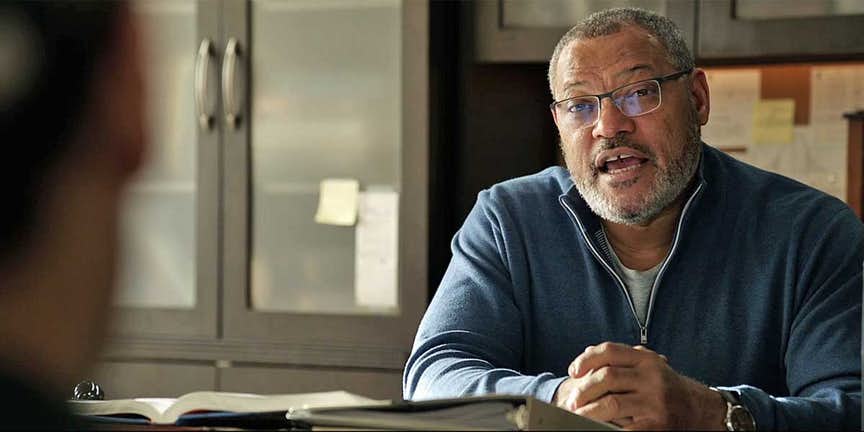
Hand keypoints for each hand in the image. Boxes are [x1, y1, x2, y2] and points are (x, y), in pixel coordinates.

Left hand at [553, 342, 725, 429]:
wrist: (701, 409)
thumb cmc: (667, 387)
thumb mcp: (649, 366)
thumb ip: (623, 360)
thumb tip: (587, 356)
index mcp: (645, 360)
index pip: (609, 351)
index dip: (586, 359)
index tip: (573, 372)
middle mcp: (651, 377)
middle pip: (607, 376)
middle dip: (584, 390)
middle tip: (572, 401)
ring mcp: (655, 401)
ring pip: (612, 403)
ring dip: (590, 411)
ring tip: (579, 416)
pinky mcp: (658, 424)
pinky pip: (626, 428)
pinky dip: (608, 429)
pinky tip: (598, 429)